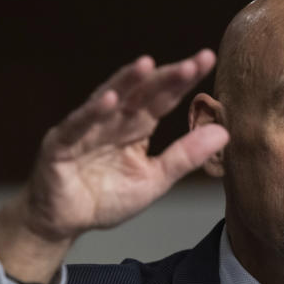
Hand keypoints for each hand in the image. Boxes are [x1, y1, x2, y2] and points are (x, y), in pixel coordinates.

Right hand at [0, 50, 229, 283]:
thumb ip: (185, 156)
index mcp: (136, 128)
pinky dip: (92, 113)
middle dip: (165, 77)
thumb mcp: (154, 180)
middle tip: (193, 62)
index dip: (182, 82)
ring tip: (147, 65)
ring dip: (126, 82)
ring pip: (107, 100)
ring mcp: (84, 130)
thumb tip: (224, 132)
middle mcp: (112, 121)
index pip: (162, 99)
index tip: (207, 60)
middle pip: (140, 93)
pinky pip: (77, 126)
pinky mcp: (59, 145)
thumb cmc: (106, 198)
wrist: (64, 223)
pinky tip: (110, 99)